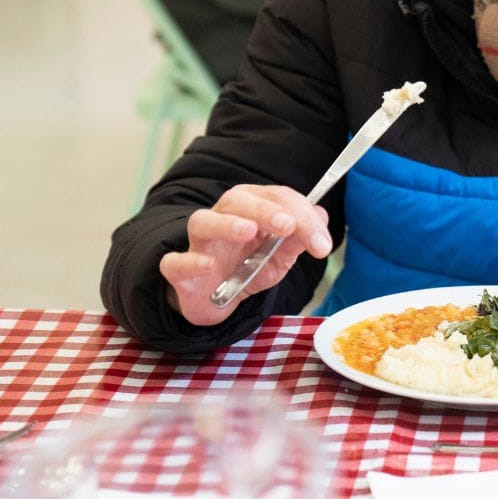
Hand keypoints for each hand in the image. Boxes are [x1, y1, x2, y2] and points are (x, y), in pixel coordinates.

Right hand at [159, 184, 332, 326]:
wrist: (215, 300)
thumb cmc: (247, 269)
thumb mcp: (279, 256)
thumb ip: (299, 238)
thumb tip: (321, 215)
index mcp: (251, 207)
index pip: (277, 198)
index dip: (303, 217)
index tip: (322, 245)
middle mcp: (223, 217)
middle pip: (240, 200)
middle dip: (267, 211)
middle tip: (289, 226)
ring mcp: (199, 243)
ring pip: (203, 221)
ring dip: (227, 223)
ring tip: (248, 231)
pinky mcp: (179, 269)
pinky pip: (175, 261)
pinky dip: (191, 261)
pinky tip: (209, 265)